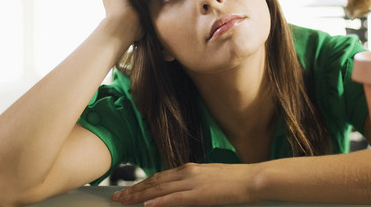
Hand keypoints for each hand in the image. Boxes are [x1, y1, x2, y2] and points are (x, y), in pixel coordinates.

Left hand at [111, 163, 258, 206]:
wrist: (253, 178)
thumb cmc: (236, 180)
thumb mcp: (210, 178)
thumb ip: (194, 183)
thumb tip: (181, 190)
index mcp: (190, 168)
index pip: (159, 177)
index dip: (141, 184)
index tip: (128, 190)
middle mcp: (187, 172)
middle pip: (154, 182)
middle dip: (133, 190)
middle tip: (116, 197)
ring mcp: (192, 183)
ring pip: (159, 189)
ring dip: (139, 196)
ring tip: (123, 201)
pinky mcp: (200, 195)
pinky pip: (175, 199)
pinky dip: (159, 202)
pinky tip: (147, 206)